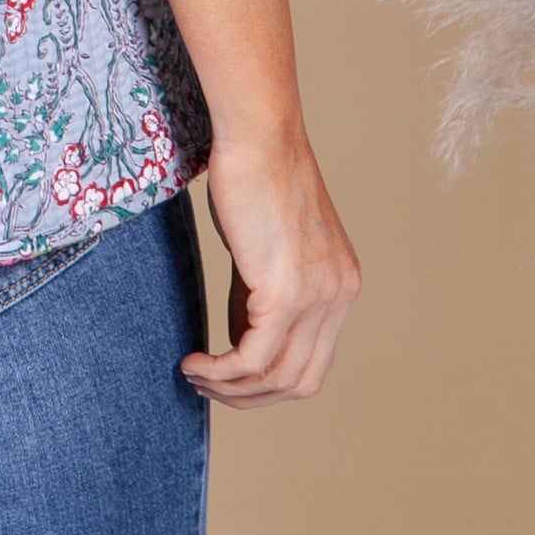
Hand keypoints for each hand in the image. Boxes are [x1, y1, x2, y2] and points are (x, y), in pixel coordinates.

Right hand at [179, 130, 359, 405]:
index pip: (314, 361)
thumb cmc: (254, 177)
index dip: (270, 381)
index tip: (229, 376)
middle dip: (251, 397)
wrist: (258, 136)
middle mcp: (338, 297)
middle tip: (208, 388)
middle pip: (301, 382)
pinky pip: (252, 358)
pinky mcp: (284, 293)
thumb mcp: (266, 248)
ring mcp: (316, 298)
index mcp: (341, 286)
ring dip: (231, 389)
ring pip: (277, 377)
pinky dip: (220, 372)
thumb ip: (260, 296)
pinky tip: (194, 363)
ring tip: (194, 377)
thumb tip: (239, 343)